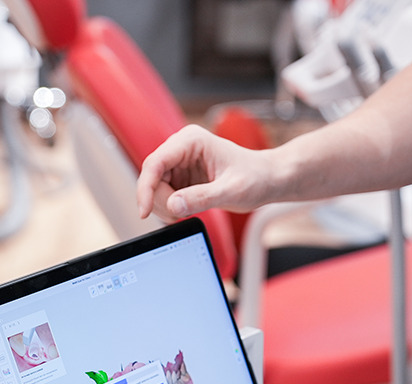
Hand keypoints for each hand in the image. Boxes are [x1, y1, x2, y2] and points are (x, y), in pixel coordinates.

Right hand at [136, 124, 277, 221]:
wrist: (267, 180)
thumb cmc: (256, 178)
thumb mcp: (232, 190)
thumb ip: (202, 198)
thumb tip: (173, 205)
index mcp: (191, 140)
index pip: (155, 163)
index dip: (145, 188)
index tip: (144, 211)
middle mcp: (181, 148)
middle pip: (151, 177)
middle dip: (160, 201)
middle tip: (180, 215)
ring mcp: (179, 163)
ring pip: (155, 188)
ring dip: (165, 206)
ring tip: (189, 211)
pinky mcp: (181, 177)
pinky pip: (163, 195)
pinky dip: (170, 208)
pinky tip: (188, 210)